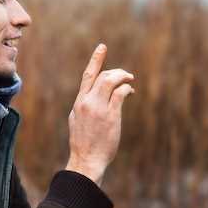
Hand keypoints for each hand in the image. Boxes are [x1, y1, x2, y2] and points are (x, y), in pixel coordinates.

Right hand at [65, 44, 133, 184]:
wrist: (86, 159)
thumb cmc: (84, 143)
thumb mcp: (77, 120)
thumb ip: (85, 106)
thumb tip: (93, 97)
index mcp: (79, 102)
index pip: (87, 76)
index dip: (96, 60)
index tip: (103, 47)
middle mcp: (87, 102)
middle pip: (102, 76)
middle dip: (116, 72)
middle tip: (126, 75)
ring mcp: (99, 108)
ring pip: (111, 81)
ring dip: (123, 77)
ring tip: (130, 80)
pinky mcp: (110, 116)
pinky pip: (120, 94)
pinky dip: (127, 89)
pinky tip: (130, 92)